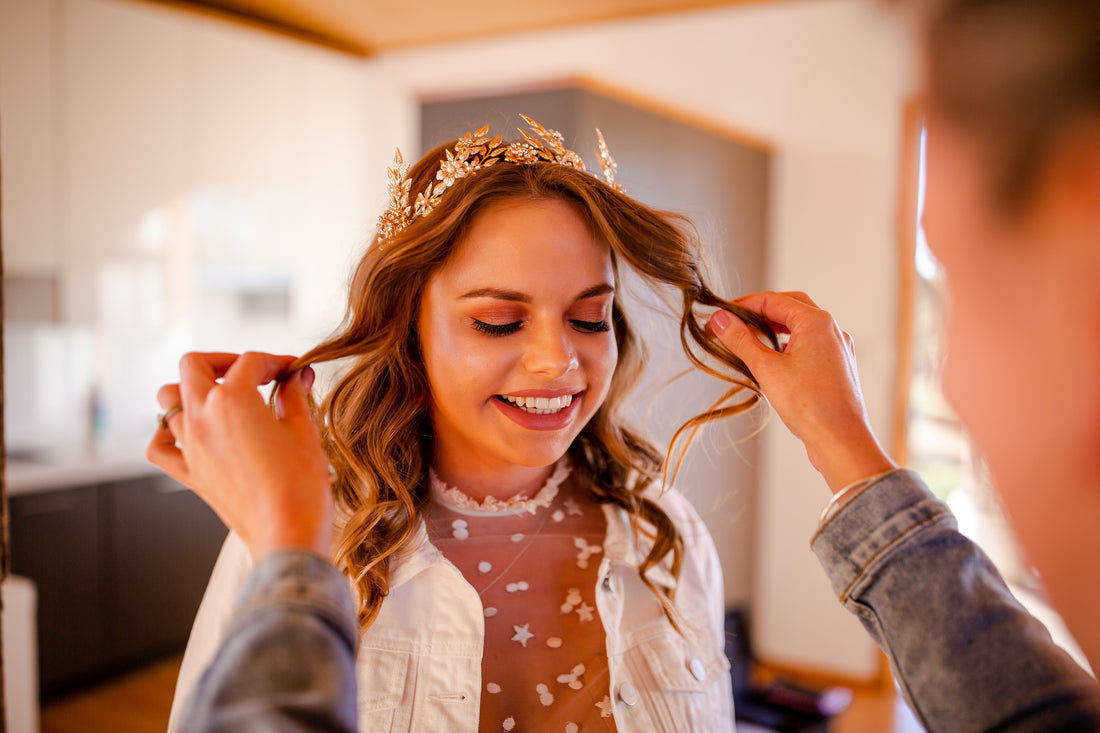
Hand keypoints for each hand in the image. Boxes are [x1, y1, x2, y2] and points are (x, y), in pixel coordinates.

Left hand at [147, 352, 332, 559]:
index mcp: (233, 399)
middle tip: (253, 373)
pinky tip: (192, 433)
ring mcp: (191, 446)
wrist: (286, 532)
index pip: (252, 362)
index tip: (295, 370)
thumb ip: (295, 396)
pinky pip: (160, 447)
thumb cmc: (300, 485)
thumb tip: (298, 376)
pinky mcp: (189, 474)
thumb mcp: (304, 431)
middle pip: (195, 365)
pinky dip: (168, 434)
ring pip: (169, 399)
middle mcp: (203, 417)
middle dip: (224, 361)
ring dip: (194, 390)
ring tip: (223, 399)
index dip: (277, 361)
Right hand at [709, 292, 894, 492]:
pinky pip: (811, 345)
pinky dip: (790, 344)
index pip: (773, 300)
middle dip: (761, 311)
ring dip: (776, 328)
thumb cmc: (809, 405)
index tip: (722, 316)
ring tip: (751, 340)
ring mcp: (838, 349)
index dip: (744, 305)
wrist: (841, 440)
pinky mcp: (838, 367)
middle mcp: (832, 330)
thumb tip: (721, 320)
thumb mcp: (766, 369)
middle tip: (736, 322)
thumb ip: (741, 340)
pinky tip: (776, 360)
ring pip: (802, 327)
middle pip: (791, 307)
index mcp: (817, 322)